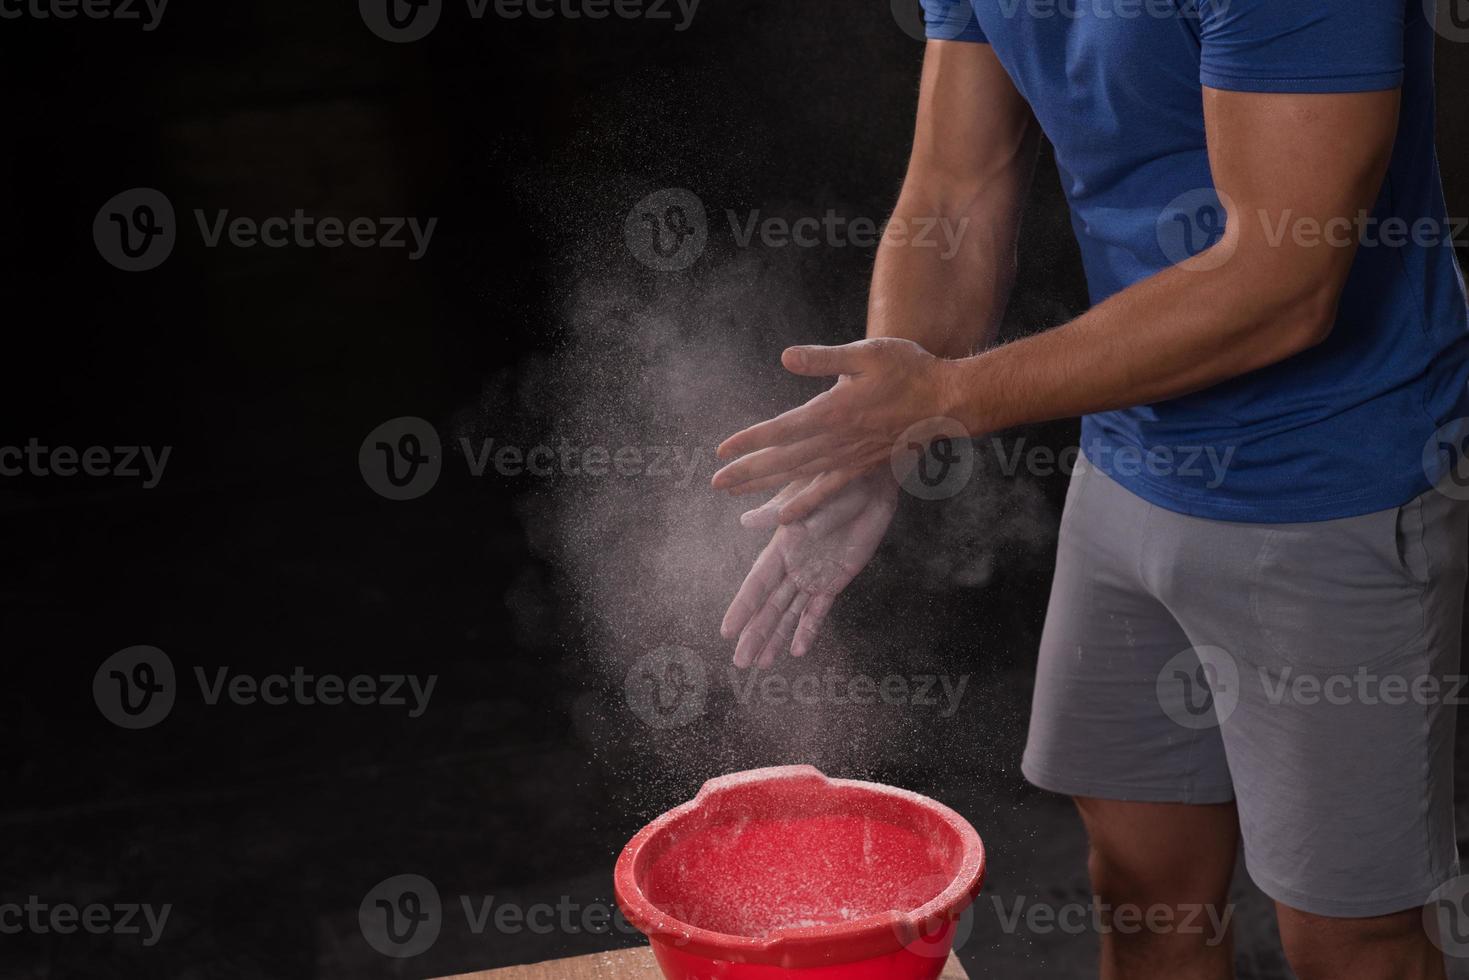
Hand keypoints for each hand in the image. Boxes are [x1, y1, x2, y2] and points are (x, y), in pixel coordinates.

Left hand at [711, 338, 957, 522]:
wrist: (949, 401)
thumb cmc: (909, 370)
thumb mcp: (866, 353)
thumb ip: (824, 358)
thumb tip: (785, 357)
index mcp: (834, 410)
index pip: (781, 429)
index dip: (749, 441)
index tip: (721, 451)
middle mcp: (838, 440)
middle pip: (783, 460)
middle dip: (747, 472)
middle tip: (715, 483)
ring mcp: (851, 457)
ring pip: (800, 476)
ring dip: (765, 487)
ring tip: (735, 494)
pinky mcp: (863, 467)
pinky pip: (828, 491)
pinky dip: (804, 504)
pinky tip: (784, 517)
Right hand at [722, 471, 899, 667]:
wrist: (869, 483)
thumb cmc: (834, 482)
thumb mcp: (807, 496)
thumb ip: (780, 514)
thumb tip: (745, 522)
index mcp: (781, 546)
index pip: (757, 583)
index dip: (742, 608)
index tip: (726, 631)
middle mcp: (793, 565)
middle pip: (770, 606)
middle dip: (755, 634)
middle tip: (740, 662)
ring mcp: (814, 574)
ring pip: (790, 613)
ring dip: (777, 638)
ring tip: (762, 664)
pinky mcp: (836, 579)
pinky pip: (819, 610)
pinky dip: (808, 629)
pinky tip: (798, 651)